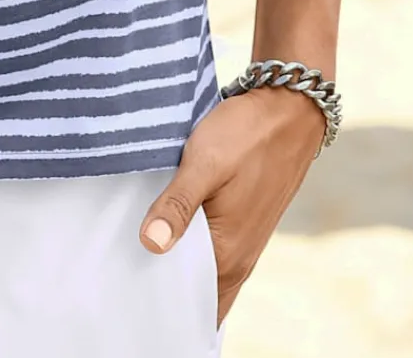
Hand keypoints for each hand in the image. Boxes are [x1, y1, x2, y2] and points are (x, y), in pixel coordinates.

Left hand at [137, 86, 324, 326]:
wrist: (289, 110)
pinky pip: (214, 251)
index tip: (126, 294)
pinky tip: (167, 228)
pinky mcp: (244, 223)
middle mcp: (240, 258)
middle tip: (123, 275)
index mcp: (229, 254)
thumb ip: (178, 205)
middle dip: (163, 288)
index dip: (159, 302)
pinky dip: (191, 247)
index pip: (189, 302)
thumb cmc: (248, 135)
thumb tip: (151, 245)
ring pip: (205, 271)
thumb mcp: (205, 163)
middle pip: (197, 293)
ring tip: (136, 252)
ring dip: (177, 265)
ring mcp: (245, 241)